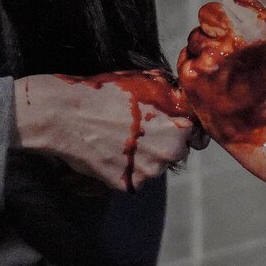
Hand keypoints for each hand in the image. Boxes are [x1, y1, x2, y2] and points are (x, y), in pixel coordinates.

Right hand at [12, 69, 203, 190]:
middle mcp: (170, 152)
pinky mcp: (128, 184)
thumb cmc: (107, 93)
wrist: (68, 114)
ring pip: (155, 167)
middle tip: (139, 130)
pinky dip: (125, 169)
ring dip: (144, 157)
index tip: (171, 127)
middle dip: (164, 143)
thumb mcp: (148, 81)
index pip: (197, 136)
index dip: (185, 130)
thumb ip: (173, 94)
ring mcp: (149, 171)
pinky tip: (110, 152)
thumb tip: (182, 98)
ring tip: (120, 138)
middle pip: (177, 152)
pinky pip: (134, 178)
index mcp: (180, 127)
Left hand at [177, 0, 265, 180]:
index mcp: (261, 26)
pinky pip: (187, 56)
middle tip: (236, 55)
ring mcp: (210, 59)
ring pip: (197, 35)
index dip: (240, 16)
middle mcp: (234, 40)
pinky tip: (215, 81)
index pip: (234, 0)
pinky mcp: (191, 77)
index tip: (247, 33)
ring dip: (208, 48)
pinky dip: (198, 65)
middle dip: (221, 29)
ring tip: (227, 72)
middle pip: (210, 14)